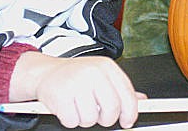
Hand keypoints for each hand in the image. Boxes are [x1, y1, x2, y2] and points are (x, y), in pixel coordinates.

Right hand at [11, 52, 145, 128]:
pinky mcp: (61, 95)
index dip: (130, 112)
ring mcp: (76, 83)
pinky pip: (73, 121)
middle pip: (112, 109)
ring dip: (85, 119)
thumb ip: (121, 88)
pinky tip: (67, 107)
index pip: (127, 94)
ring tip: (78, 106)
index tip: (128, 121)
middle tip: (98, 115)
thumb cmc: (75, 75)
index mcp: (106, 67)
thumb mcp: (101, 75)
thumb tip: (142, 100)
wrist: (45, 72)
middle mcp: (93, 72)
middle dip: (106, 119)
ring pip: (91, 119)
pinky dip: (70, 120)